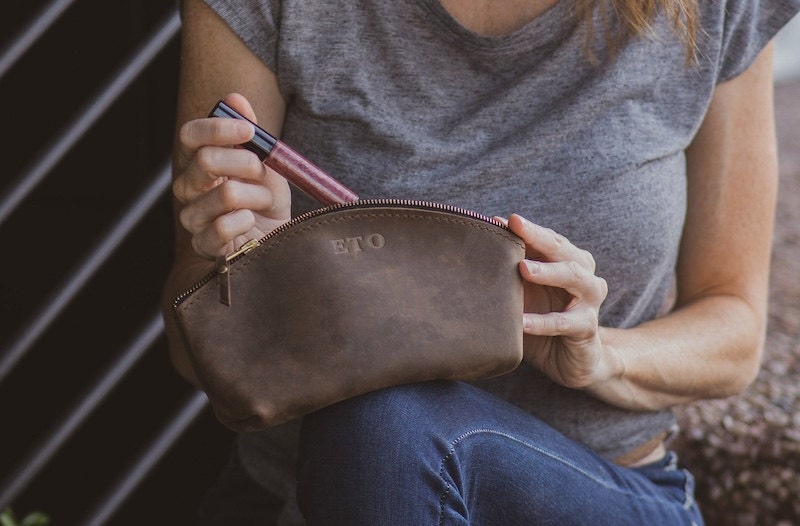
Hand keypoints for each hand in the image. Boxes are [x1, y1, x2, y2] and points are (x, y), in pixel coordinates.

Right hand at [172, 93, 290, 258]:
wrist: (280, 241)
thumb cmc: (267, 200)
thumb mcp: (266, 163)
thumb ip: (250, 134)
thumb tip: (235, 98)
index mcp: (198, 162)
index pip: (190, 136)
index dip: (217, 128)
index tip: (249, 130)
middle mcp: (188, 188)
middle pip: (206, 161)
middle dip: (246, 163)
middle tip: (263, 171)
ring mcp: (192, 217)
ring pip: (225, 193)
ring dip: (258, 196)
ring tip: (265, 202)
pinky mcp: (203, 245)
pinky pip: (223, 226)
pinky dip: (248, 222)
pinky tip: (252, 223)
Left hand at [505, 214, 617, 389]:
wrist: (573, 360)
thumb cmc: (544, 318)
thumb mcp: (525, 292)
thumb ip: (511, 268)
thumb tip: (483, 237)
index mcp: (569, 261)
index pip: (549, 239)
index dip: (529, 228)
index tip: (505, 219)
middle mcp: (583, 275)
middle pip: (563, 251)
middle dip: (539, 237)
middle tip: (515, 227)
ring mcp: (589, 301)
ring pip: (573, 278)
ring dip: (547, 272)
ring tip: (522, 269)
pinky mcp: (587, 328)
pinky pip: (565, 323)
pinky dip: (542, 322)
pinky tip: (521, 323)